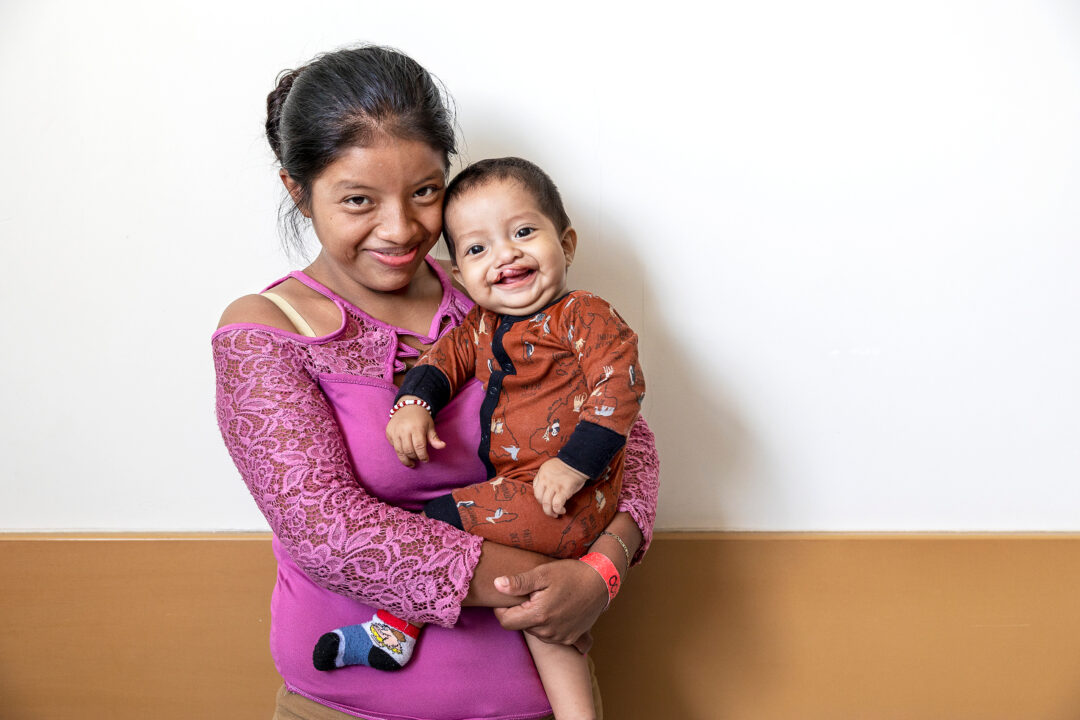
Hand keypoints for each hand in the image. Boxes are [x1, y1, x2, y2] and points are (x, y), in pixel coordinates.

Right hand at [385, 401, 443, 466]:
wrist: (408, 405)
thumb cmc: (421, 418)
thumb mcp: (430, 426)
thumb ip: (435, 438)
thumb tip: (443, 446)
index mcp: (416, 428)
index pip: (419, 447)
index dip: (423, 456)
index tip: (426, 459)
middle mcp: (404, 429)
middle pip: (408, 451)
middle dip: (414, 458)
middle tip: (418, 459)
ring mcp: (395, 431)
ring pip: (399, 451)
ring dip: (405, 459)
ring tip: (411, 462)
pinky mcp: (389, 432)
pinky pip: (393, 446)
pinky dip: (399, 451)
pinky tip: (404, 451)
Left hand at [491, 558, 607, 647]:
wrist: (601, 581)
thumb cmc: (571, 574)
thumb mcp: (543, 573)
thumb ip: (518, 582)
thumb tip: (497, 585)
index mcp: (538, 615)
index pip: (506, 622)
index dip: (501, 609)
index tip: (508, 597)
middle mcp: (548, 631)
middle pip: (521, 626)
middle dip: (522, 612)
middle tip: (533, 594)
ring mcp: (561, 637)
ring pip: (536, 631)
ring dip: (536, 619)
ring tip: (547, 600)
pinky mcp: (571, 638)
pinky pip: (552, 636)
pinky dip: (550, 626)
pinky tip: (558, 613)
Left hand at [533, 458, 588, 517]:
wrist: (578, 462)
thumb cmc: (567, 465)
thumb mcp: (550, 466)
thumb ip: (545, 476)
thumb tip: (545, 488)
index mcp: (542, 474)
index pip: (535, 490)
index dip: (540, 498)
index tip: (546, 501)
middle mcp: (545, 480)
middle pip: (539, 498)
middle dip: (544, 507)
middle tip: (550, 511)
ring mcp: (553, 486)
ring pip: (546, 504)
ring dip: (550, 512)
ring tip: (555, 514)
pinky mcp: (563, 491)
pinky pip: (556, 505)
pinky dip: (558, 510)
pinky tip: (562, 511)